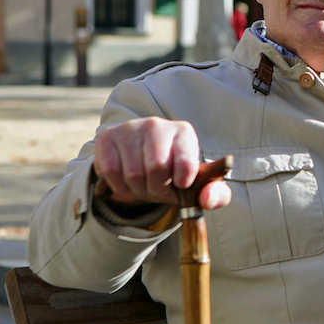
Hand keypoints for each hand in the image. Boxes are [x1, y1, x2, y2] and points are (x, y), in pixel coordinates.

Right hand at [93, 117, 230, 209]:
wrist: (142, 161)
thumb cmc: (175, 173)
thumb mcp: (199, 185)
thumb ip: (215, 195)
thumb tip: (207, 199)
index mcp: (183, 132)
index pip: (185, 162)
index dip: (182, 182)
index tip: (179, 184)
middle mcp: (156, 125)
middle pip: (156, 168)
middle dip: (157, 188)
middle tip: (158, 188)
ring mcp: (130, 128)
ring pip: (133, 173)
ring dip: (138, 189)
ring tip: (144, 184)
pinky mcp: (107, 137)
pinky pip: (111, 172)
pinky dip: (120, 186)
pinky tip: (127, 180)